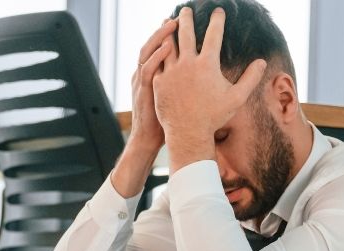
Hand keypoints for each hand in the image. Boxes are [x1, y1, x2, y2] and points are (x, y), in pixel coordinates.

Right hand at [128, 18, 178, 153]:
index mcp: (152, 75)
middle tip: (179, 15)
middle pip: (153, 44)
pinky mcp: (143, 91)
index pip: (159, 49)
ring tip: (173, 23)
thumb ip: (179, 84)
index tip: (181, 23)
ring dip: (160, 36)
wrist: (148, 140)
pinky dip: (157, 56)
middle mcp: (145, 74)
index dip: (168, 35)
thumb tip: (201, 75)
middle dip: (164, 29)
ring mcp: (142, 82)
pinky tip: (168, 46)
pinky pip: (148, 69)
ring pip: (147, 51)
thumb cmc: (164, 121)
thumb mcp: (170, 98)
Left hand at [152, 7, 266, 169]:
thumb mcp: (237, 98)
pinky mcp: (158, 81)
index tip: (218, 11)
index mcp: (207, 64)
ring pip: (168, 45)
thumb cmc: (214, 117)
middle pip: (186, 33)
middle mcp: (187, 64)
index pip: (214, 34)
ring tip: (168, 22)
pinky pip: (157, 62)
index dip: (217, 20)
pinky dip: (158, 51)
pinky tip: (158, 47)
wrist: (187, 133)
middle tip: (186, 10)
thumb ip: (250, 78)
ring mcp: (170, 72)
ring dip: (169, 32)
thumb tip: (262, 62)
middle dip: (186, 18)